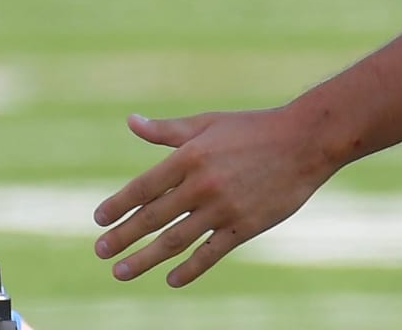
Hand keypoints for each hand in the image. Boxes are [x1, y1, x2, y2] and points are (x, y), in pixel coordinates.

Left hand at [93, 106, 335, 287]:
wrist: (303, 141)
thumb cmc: (252, 128)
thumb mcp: (207, 123)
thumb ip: (167, 131)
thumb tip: (131, 121)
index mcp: (189, 156)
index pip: (144, 186)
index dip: (119, 205)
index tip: (98, 219)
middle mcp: (201, 184)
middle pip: (153, 217)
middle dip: (123, 237)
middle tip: (101, 251)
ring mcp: (223, 209)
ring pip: (175, 240)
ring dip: (145, 259)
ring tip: (121, 271)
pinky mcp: (244, 227)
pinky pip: (210, 254)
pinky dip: (189, 269)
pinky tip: (171, 279)